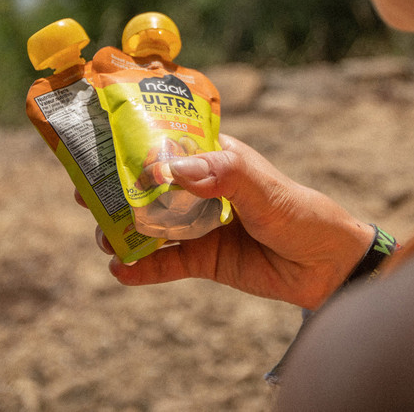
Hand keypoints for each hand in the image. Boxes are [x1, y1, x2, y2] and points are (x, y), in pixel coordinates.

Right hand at [88, 134, 375, 310]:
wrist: (328, 266)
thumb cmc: (301, 212)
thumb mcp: (265, 188)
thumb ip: (224, 175)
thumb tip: (174, 171)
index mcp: (213, 157)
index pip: (165, 143)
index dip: (129, 144)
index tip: (95, 145)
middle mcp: (200, 188)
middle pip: (147, 186)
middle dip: (114, 190)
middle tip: (85, 196)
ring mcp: (198, 226)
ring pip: (149, 225)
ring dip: (123, 230)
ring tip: (105, 238)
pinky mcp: (202, 260)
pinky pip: (163, 265)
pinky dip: (140, 268)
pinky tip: (120, 270)